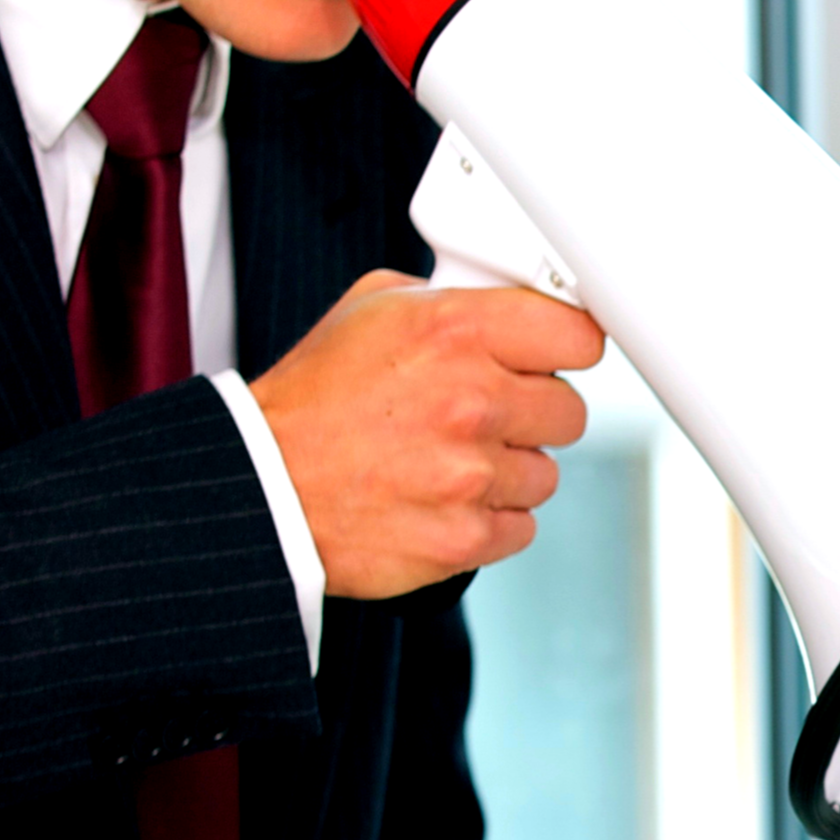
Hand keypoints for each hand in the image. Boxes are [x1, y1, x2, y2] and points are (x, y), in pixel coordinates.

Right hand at [248, 270, 603, 599]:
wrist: (261, 486)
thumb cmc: (311, 399)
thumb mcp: (372, 310)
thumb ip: (452, 301)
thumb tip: (510, 303)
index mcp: (456, 330)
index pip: (579, 334)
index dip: (564, 348)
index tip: (552, 357)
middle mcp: (472, 400)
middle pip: (569, 409)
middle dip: (532, 412)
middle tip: (484, 414)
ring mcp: (471, 475)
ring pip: (544, 472)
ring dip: (508, 470)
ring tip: (446, 461)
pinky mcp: (464, 538)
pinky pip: (520, 526)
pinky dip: (488, 519)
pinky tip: (441, 500)